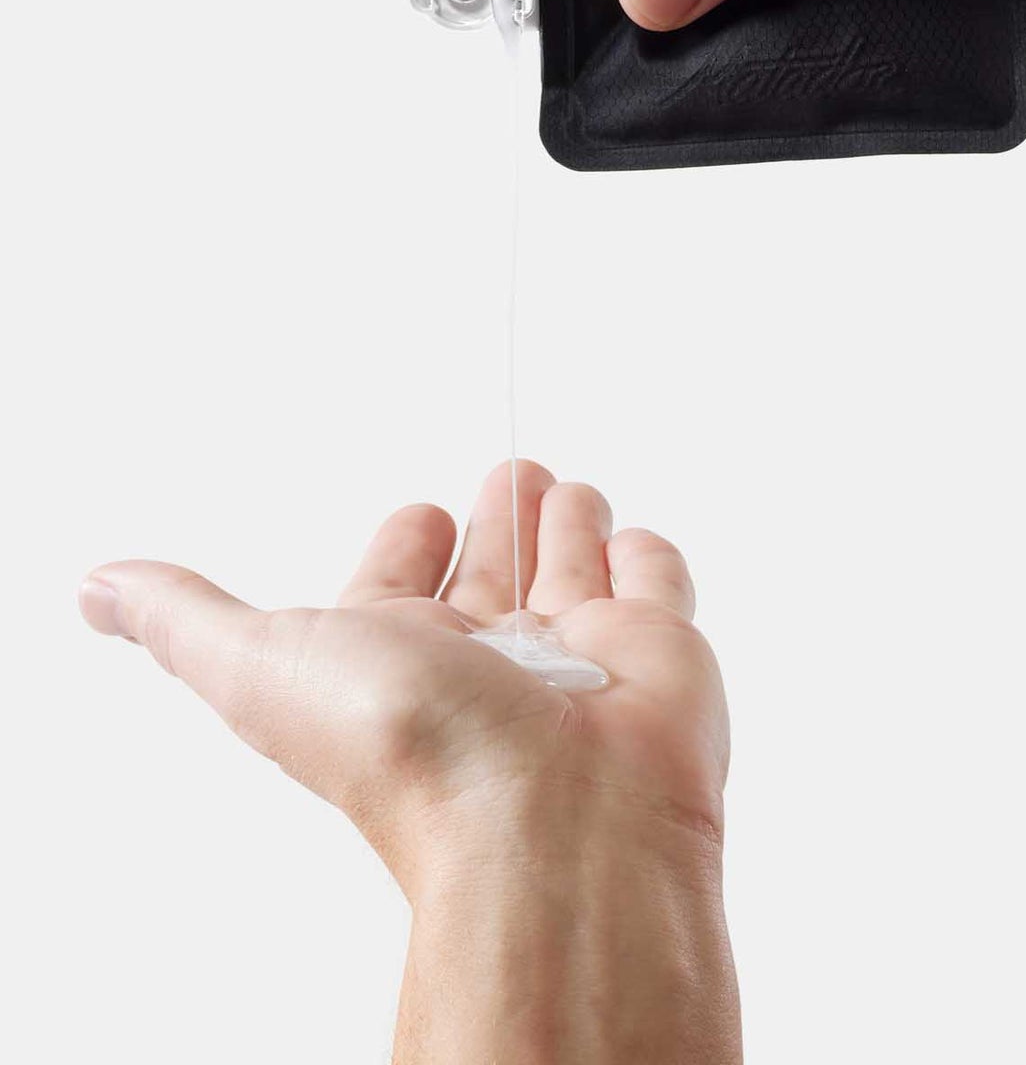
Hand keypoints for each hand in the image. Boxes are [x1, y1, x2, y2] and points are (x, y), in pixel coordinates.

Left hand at [79, 462, 740, 1063]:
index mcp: (398, 659)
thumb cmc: (411, 750)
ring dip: (566, 522)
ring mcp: (580, 655)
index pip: (399, 586)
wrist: (555, 820)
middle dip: (498, 518)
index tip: (416, 515)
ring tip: (561, 487)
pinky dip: (645, 555)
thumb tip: (97, 588)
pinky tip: (628, 537)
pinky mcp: (660, 648)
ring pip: (572, 568)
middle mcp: (487, 661)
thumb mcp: (260, 665)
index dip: (405, 545)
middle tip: (509, 473)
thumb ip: (185, 618)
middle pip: (491, 573)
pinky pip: (655, 583)